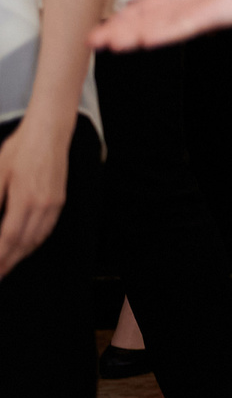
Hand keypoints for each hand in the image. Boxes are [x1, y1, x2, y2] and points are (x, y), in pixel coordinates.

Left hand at [0, 112, 70, 278]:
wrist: (49, 132)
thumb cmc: (20, 149)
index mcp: (25, 200)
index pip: (9, 238)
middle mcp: (43, 206)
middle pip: (24, 244)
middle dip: (8, 262)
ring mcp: (54, 204)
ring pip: (37, 239)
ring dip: (21, 255)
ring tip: (7, 265)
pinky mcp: (59, 200)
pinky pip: (46, 230)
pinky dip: (34, 243)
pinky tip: (26, 246)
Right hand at [88, 0, 231, 51]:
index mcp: (157, 5)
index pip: (128, 17)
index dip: (110, 26)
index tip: (91, 36)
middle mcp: (167, 15)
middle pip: (137, 27)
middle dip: (117, 34)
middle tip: (94, 42)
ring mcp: (183, 19)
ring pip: (154, 30)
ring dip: (135, 37)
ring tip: (115, 43)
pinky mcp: (201, 20)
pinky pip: (180, 28)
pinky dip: (164, 33)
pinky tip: (149, 39)